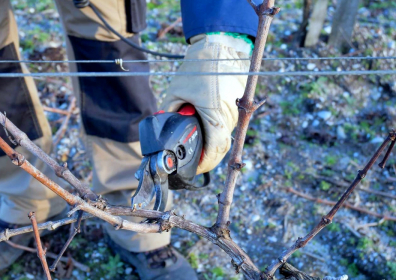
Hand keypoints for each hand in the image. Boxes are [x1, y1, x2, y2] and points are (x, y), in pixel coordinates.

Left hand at [161, 33, 251, 173]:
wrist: (220, 47)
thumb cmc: (198, 67)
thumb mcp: (176, 90)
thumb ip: (168, 112)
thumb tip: (162, 126)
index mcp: (215, 113)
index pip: (216, 148)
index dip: (205, 162)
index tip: (194, 167)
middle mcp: (229, 115)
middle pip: (221, 147)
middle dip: (207, 157)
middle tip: (192, 161)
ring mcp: (236, 111)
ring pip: (225, 137)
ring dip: (212, 144)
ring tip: (196, 145)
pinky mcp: (238, 106)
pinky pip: (228, 126)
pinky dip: (216, 133)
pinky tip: (205, 130)